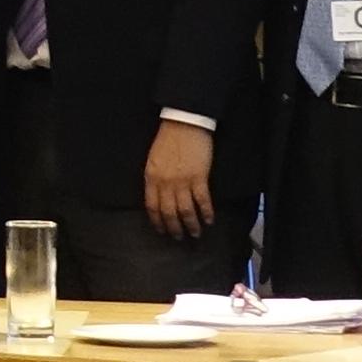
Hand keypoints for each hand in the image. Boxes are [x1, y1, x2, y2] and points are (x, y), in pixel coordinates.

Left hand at [143, 120, 216, 240]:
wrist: (184, 124)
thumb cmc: (168, 140)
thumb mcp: (153, 160)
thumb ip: (154, 179)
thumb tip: (158, 197)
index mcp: (151, 178)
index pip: (152, 206)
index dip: (157, 221)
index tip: (161, 230)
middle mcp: (165, 183)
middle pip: (169, 212)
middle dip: (174, 228)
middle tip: (179, 238)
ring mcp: (182, 181)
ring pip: (186, 211)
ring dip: (191, 225)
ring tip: (195, 233)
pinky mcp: (199, 178)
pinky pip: (202, 201)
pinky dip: (206, 213)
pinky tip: (209, 220)